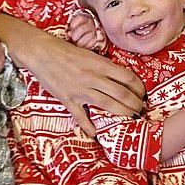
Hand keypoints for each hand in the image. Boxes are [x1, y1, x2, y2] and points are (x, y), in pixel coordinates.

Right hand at [0, 13, 144, 137]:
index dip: (139, 88)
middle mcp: (93, 77)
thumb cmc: (66, 51)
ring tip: (131, 118)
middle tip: (141, 109)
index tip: (143, 93)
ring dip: (123, 114)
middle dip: (135, 104)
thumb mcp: (90, 54)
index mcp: (100, 64)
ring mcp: (80, 90)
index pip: (128, 77)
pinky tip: (96, 133)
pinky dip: (89, 126)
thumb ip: (104, 66)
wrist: (41, 53)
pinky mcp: (68, 99)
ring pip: (108, 105)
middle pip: (122, 94)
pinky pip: (81, 116)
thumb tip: (122, 78)